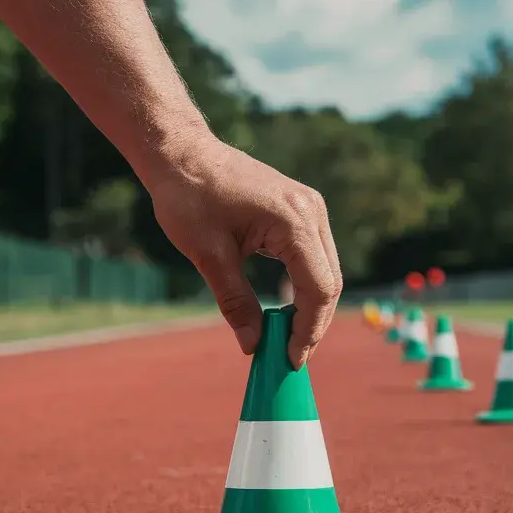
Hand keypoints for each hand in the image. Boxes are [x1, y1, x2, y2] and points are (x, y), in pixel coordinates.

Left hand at [145, 133, 341, 367]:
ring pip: (325, 272)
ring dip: (309, 308)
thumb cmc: (189, 197)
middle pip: (330, 283)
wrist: (182, 153)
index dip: (308, 330)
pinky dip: (303, 287)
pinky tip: (284, 309)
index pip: (319, 288)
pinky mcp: (301, 210)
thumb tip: (253, 345)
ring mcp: (310, 208)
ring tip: (285, 338)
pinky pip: (314, 258)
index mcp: (293, 221)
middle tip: (288, 356)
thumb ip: (235, 302)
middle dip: (312, 324)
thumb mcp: (208, 256)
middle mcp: (311, 211)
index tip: (289, 359)